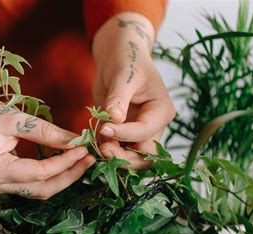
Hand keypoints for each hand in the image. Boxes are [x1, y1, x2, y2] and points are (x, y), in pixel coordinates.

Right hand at [0, 91, 95, 199]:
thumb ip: (44, 132)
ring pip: (37, 191)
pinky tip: (62, 163)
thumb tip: (76, 141)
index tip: (85, 148)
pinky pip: (29, 185)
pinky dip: (47, 176)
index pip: (40, 173)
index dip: (66, 162)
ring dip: (60, 178)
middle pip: (41, 189)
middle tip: (89, 159)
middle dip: (69, 176)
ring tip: (80, 161)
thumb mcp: (12, 118)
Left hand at [91, 12, 175, 168]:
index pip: (144, 132)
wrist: (117, 57)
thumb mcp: (123, 76)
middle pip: (143, 155)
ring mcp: (138, 131)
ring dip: (112, 155)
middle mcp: (153, 125)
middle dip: (123, 156)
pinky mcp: (123, 133)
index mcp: (161, 111)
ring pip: (129, 156)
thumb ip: (118, 98)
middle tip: (101, 149)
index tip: (104, 128)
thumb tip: (114, 118)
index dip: (124, 134)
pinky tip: (91, 140)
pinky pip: (115, 148)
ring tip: (95, 144)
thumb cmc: (125, 60)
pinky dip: (103, 148)